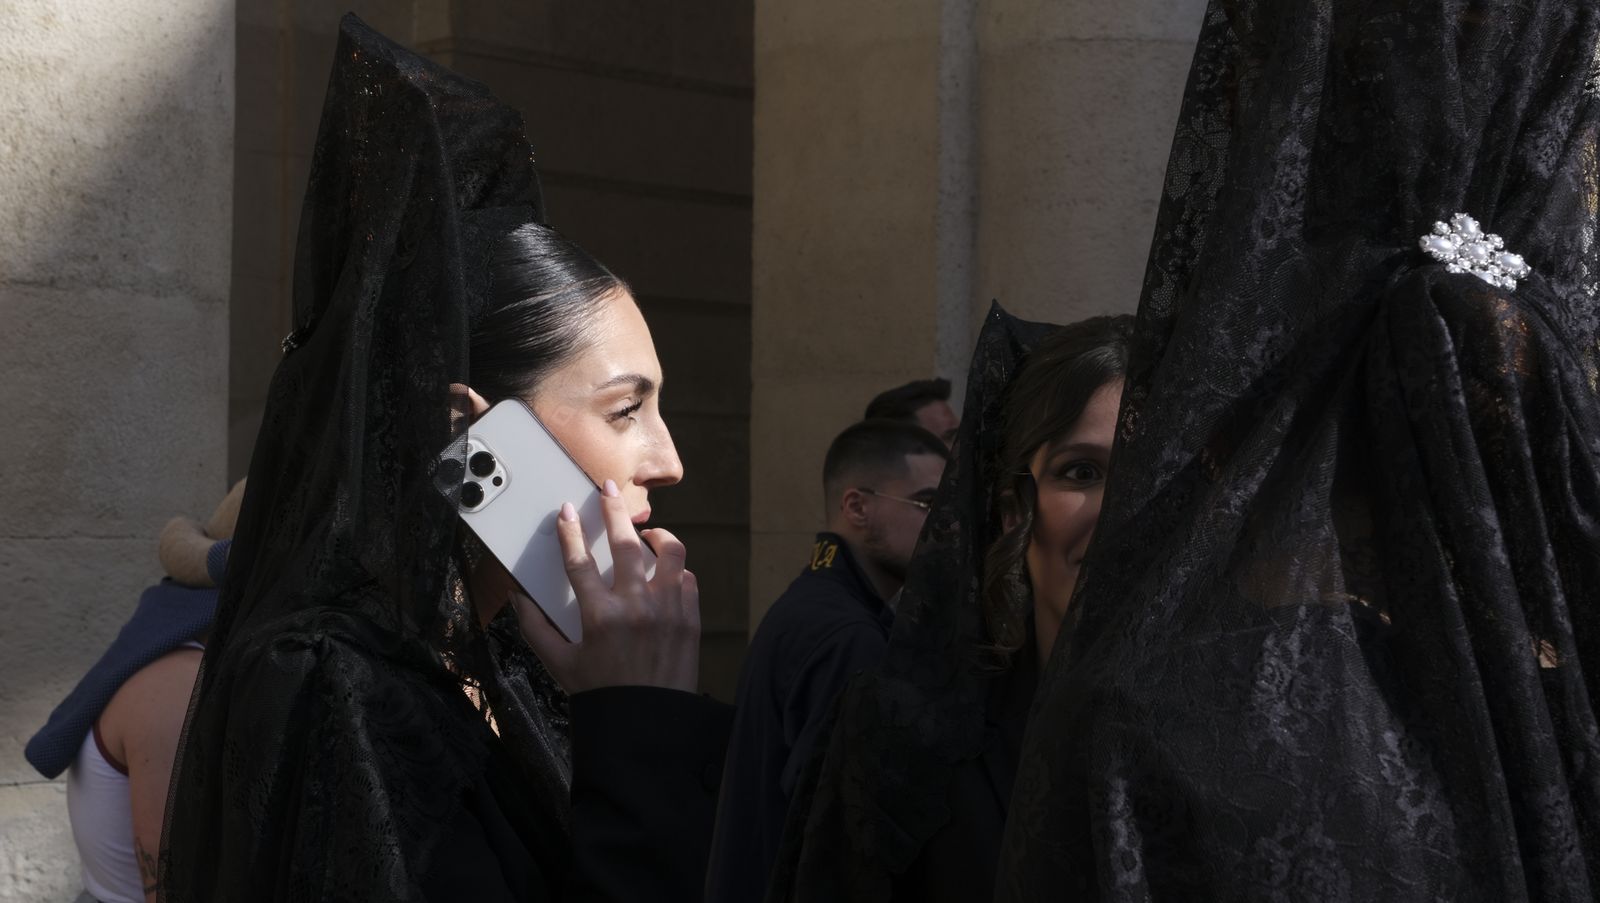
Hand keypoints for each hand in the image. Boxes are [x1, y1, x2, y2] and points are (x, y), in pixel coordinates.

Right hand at [513, 479, 700, 693]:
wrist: (646, 724)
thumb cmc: (600, 695)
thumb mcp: (559, 664)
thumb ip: (535, 628)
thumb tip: (517, 597)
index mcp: (599, 617)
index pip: (579, 561)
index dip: (570, 532)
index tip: (566, 511)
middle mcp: (635, 607)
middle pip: (625, 542)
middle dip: (614, 509)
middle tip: (609, 490)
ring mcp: (668, 610)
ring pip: (670, 552)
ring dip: (658, 536)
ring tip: (647, 532)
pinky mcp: (690, 619)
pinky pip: (687, 579)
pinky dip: (675, 571)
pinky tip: (664, 573)